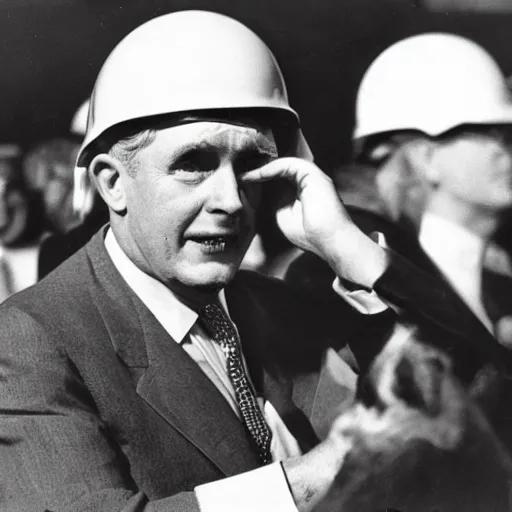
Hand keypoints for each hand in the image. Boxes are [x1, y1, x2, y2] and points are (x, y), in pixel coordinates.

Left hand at [243, 158, 387, 286]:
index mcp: (303, 191)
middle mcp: (308, 181)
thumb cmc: (309, 234)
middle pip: (281, 168)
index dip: (262, 178)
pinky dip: (271, 168)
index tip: (243, 182)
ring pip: (284, 164)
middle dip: (260, 170)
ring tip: (245, 175)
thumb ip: (274, 201)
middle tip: (240, 174)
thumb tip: (260, 189)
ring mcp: (312, 176)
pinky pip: (288, 165)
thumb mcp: (283, 215)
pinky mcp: (312, 174)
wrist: (328, 240)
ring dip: (262, 168)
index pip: (280, 178)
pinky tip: (257, 175)